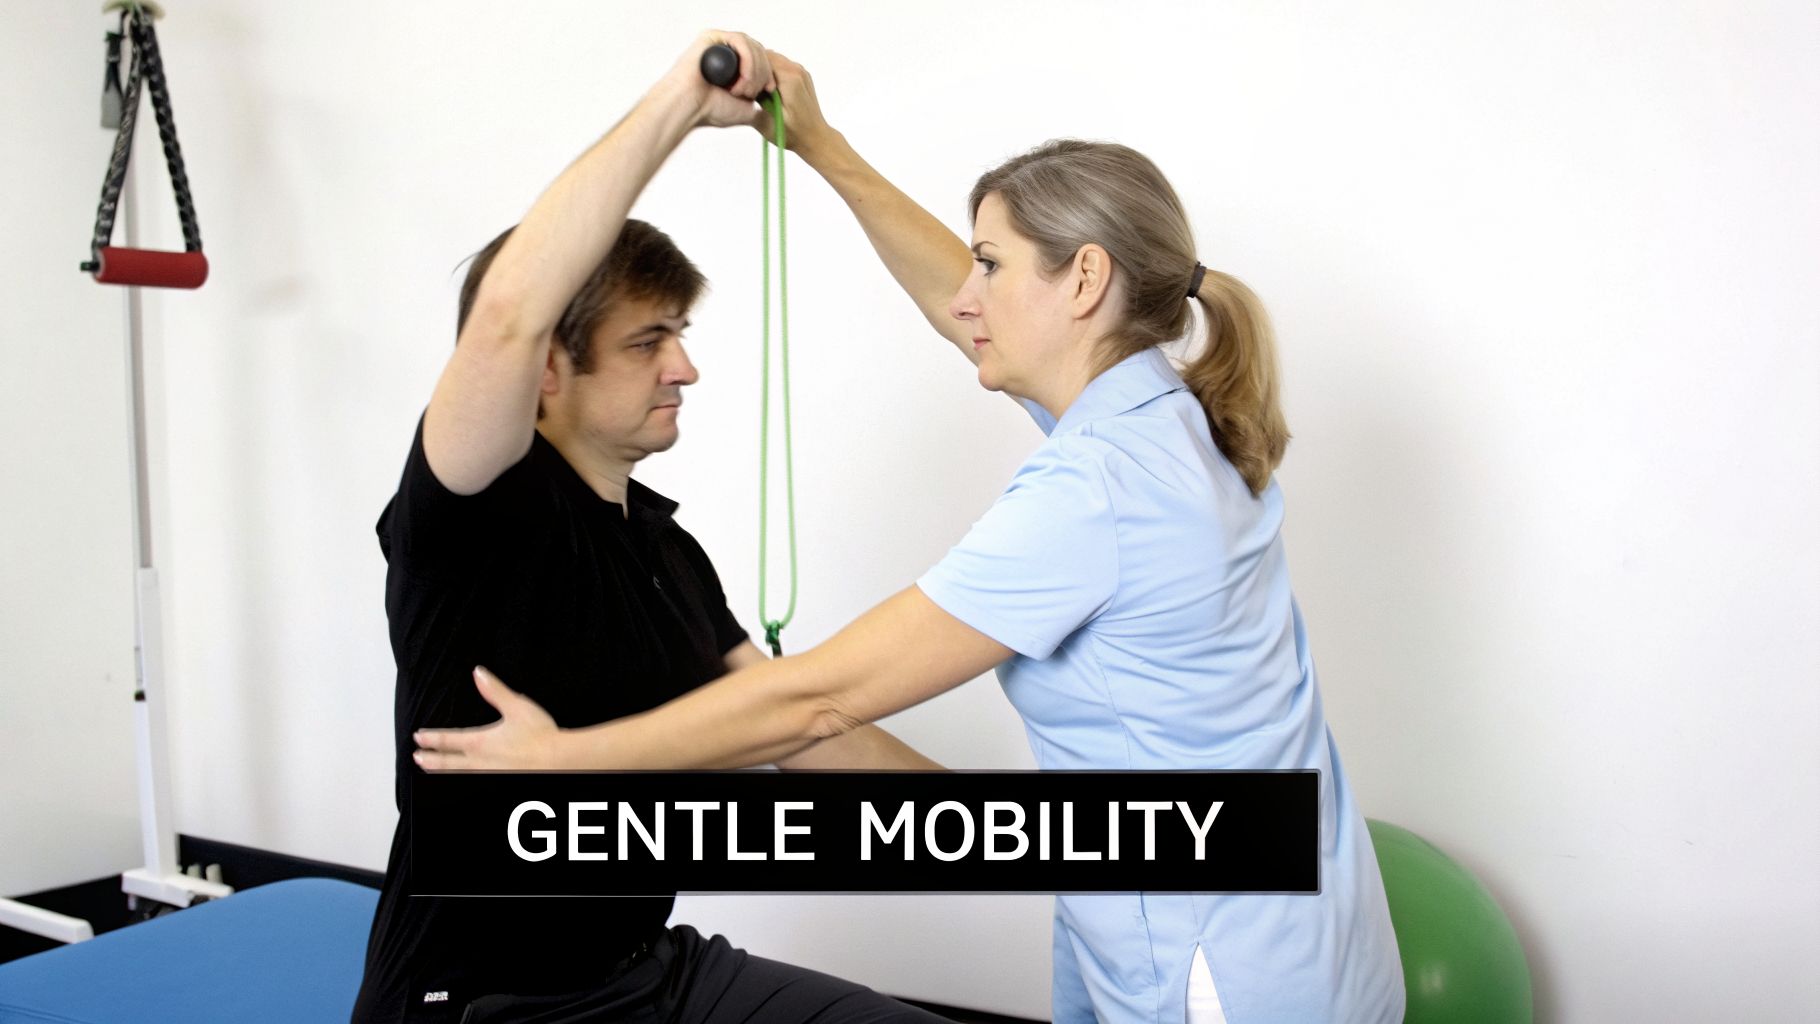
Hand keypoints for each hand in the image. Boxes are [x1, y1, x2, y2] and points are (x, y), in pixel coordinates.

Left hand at [413, 667, 562, 770]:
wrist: (558, 761)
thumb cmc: (540, 736)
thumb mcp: (517, 706)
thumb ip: (494, 691)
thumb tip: (478, 674)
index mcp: (480, 742)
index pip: (448, 740)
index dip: (431, 738)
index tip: (419, 737)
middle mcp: (480, 763)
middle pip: (447, 762)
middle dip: (431, 759)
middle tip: (417, 758)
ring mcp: (489, 777)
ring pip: (459, 776)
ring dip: (443, 773)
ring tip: (432, 773)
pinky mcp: (500, 783)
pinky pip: (474, 784)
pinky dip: (461, 781)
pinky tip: (460, 781)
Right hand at [664, 30, 775, 129]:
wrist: (687, 107)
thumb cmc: (710, 110)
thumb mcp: (745, 109)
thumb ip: (758, 101)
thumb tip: (771, 98)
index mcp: (734, 66)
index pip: (762, 60)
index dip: (769, 74)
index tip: (769, 90)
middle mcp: (727, 53)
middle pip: (760, 52)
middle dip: (762, 75)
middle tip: (751, 94)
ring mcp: (720, 44)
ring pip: (752, 46)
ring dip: (754, 71)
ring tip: (741, 90)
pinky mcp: (712, 37)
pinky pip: (740, 40)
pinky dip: (748, 59)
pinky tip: (743, 77)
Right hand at [748, 51, 838, 160]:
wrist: (815, 138)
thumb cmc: (793, 134)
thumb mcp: (765, 122)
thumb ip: (752, 101)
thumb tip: (739, 86)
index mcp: (789, 78)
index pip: (761, 57)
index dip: (747, 67)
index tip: (740, 80)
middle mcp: (797, 70)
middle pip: (767, 55)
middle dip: (753, 66)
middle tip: (744, 82)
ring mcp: (801, 71)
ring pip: (774, 58)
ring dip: (762, 68)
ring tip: (754, 86)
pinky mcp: (801, 75)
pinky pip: (782, 65)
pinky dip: (771, 72)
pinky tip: (766, 87)